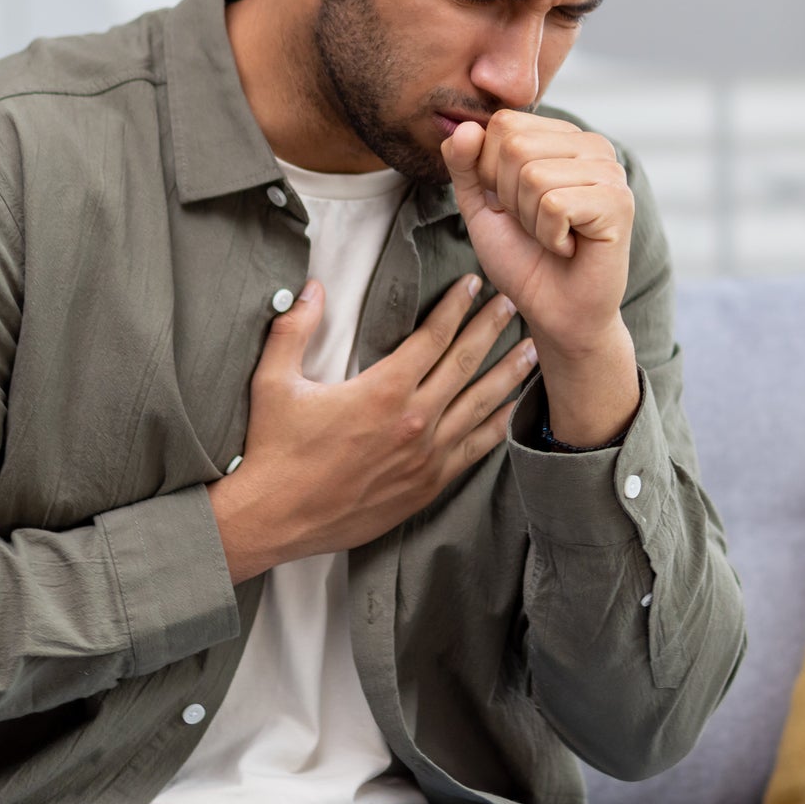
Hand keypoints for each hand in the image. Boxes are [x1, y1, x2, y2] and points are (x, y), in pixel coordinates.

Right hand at [209, 273, 535, 581]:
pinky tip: (513, 411)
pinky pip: (474, 450)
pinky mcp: (427, 486)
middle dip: (491, 330)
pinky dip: (498, 426)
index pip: (432, 337)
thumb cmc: (273, 450)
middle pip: (465, 364)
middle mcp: (413, 421)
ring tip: (530, 351)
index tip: (472, 285)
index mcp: (382, 391)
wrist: (275, 518)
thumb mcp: (274, 381)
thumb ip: (295, 329)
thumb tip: (312, 287)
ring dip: (508, 374)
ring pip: (480, 406)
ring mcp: (425, 457)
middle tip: (513, 305)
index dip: (456, 307)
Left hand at [440, 110, 633, 358]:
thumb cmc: (523, 257)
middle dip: (510, 197)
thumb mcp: (481, 206)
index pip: (504, 124)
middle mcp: (591, 145)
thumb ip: (465, 165)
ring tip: (554, 236)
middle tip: (536, 224)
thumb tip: (464, 127)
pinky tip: (570, 247)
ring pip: (534, 176)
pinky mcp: (619, 202)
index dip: (491, 172)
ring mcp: (610, 171)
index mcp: (561, 136)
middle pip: (516, 146)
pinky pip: (555, 205)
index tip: (515, 205)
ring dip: (530, 220)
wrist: (555, 310)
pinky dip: (550, 236)